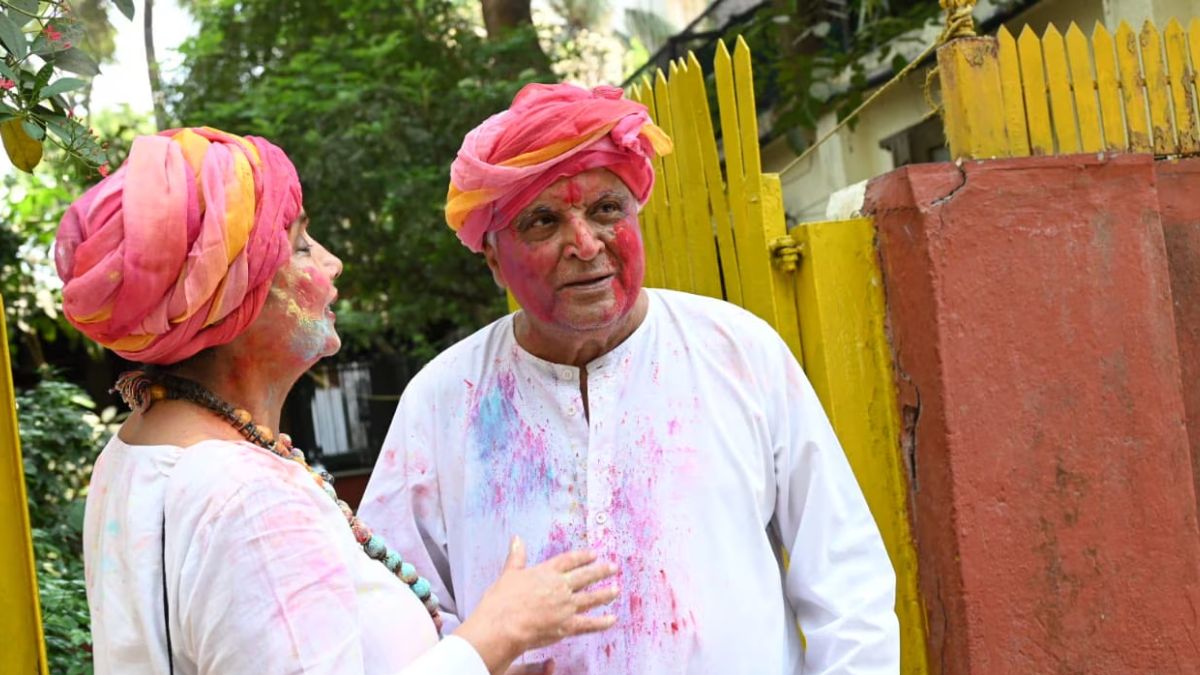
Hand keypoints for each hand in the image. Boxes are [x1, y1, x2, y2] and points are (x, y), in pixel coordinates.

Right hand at [455, 536, 618, 673]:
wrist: (504, 624)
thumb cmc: (503, 600)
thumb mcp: (509, 573)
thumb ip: (516, 555)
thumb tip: (517, 538)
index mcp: (547, 572)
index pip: (569, 561)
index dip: (582, 557)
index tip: (594, 553)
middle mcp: (560, 587)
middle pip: (585, 576)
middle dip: (600, 571)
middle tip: (613, 567)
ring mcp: (566, 606)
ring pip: (591, 598)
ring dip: (605, 594)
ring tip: (616, 590)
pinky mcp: (567, 625)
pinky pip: (589, 624)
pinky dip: (601, 622)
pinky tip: (612, 620)